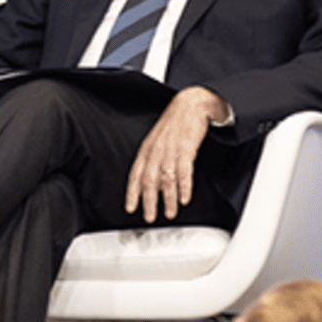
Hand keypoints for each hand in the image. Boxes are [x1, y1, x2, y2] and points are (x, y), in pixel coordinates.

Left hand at [124, 86, 229, 223]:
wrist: (190, 104)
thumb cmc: (175, 124)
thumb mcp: (157, 140)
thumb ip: (153, 160)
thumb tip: (152, 182)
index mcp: (146, 150)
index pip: (135, 174)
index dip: (132, 193)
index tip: (130, 208)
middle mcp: (156, 151)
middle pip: (148, 181)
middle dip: (149, 202)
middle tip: (150, 217)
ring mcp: (171, 150)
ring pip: (166, 179)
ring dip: (168, 199)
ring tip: (170, 213)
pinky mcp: (186, 148)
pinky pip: (184, 171)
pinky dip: (184, 187)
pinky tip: (184, 198)